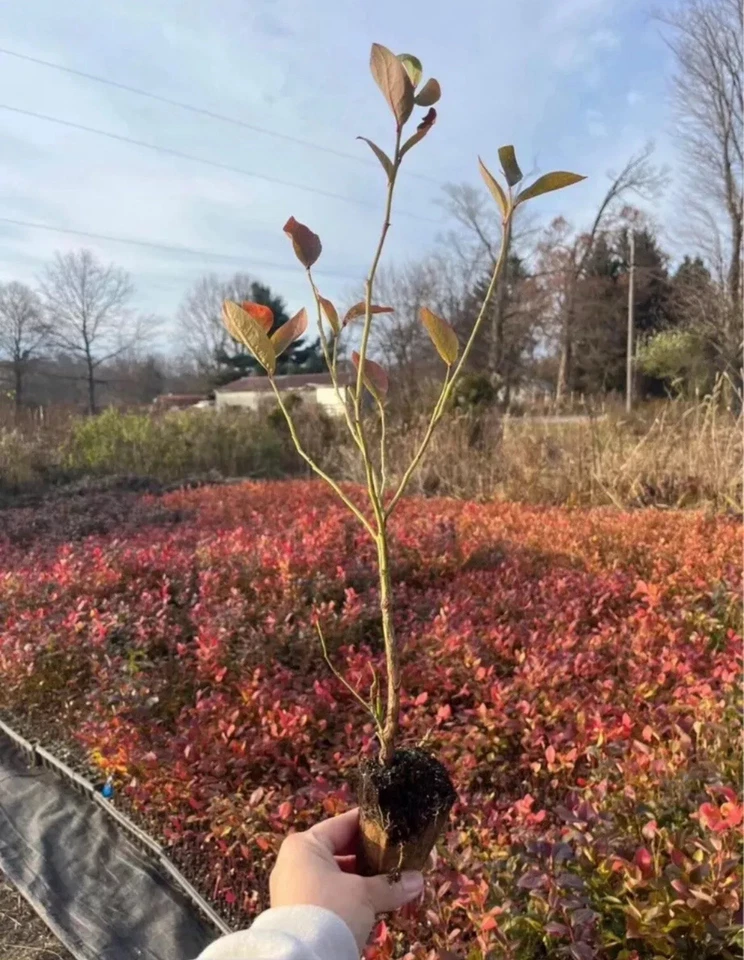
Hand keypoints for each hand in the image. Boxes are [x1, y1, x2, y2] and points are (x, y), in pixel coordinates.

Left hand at [270, 808, 423, 950]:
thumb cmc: (330, 912)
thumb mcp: (364, 894)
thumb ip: (391, 884)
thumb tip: (417, 880)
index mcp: (305, 845)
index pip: (342, 824)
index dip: (369, 824)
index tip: (391, 824)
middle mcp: (295, 863)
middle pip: (339, 852)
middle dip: (369, 859)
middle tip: (396, 858)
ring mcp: (294, 890)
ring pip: (336, 877)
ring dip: (362, 882)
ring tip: (390, 884)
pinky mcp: (298, 914)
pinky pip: (329, 897)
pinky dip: (350, 899)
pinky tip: (373, 905)